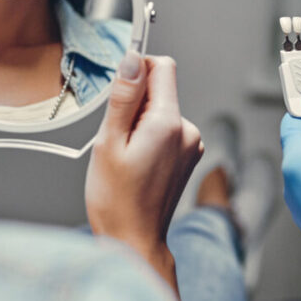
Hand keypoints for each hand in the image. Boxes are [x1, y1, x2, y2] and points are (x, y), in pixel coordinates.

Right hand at [85, 52, 202, 287]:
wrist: (134, 240)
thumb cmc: (117, 201)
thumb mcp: (109, 142)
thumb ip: (123, 98)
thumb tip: (132, 60)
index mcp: (169, 124)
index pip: (162, 67)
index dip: (137, 70)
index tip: (119, 91)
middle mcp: (188, 132)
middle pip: (160, 90)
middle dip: (134, 103)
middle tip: (118, 138)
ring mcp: (191, 145)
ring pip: (161, 111)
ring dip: (140, 123)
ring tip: (126, 156)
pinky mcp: (188, 156)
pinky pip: (167, 130)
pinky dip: (149, 137)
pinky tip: (137, 163)